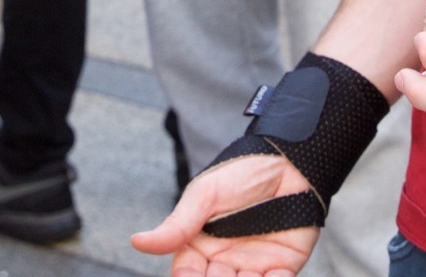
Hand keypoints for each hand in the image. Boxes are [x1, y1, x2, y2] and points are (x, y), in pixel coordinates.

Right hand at [130, 152, 319, 275]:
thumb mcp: (205, 194)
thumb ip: (177, 224)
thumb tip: (137, 242)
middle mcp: (224, 260)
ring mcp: (253, 266)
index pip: (187, 273)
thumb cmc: (242, 171)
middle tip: (220, 274)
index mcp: (200, 245)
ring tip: (242, 276)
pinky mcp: (282, 267)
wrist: (287, 160)